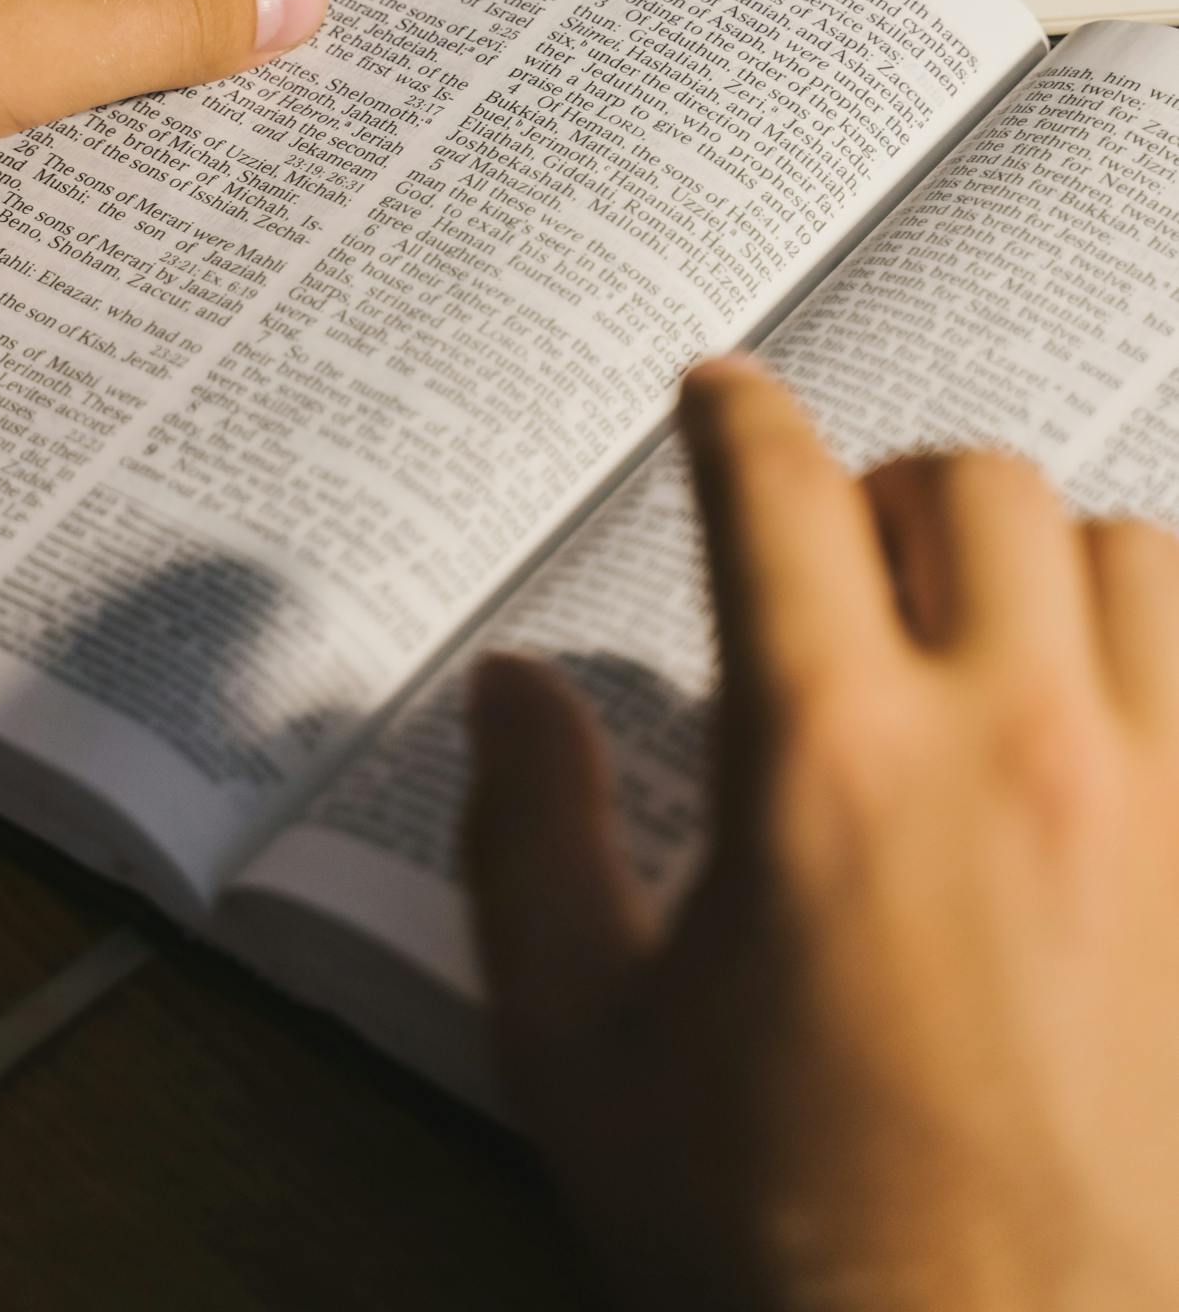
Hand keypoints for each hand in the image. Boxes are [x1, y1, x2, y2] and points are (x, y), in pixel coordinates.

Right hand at [465, 357, 1178, 1311]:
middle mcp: (1014, 746)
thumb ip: (528, 836)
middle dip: (886, 488)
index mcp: (828, 760)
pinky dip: (1157, 664)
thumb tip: (513, 689)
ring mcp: (1163, 809)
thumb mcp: (582, 1046)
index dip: (732, 414)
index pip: (776, 487)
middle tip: (840, 559)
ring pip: (1132, 557)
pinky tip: (1102, 738)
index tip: (717, 398)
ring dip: (1046, 566)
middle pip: (973, 483)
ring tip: (986, 642)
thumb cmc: (781, 1248)